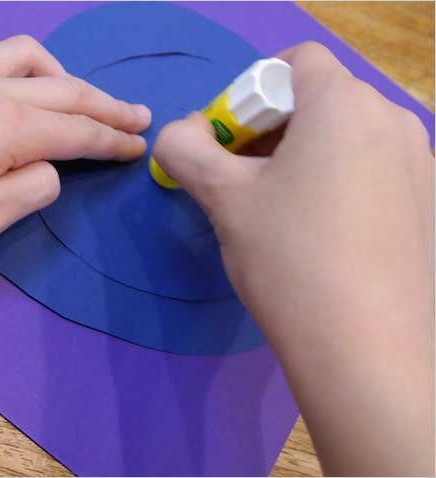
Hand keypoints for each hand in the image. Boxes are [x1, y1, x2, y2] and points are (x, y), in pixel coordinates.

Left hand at [0, 31, 149, 266]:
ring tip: (73, 92)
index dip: (114, 140)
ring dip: (59, 71)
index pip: (78, 131)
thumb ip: (27, 192)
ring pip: (22, 54)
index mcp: (7, 127)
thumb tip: (52, 169)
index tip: (141, 148)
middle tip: (138, 116)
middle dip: (106, 103)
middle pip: (63, 87)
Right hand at [154, 42, 432, 474]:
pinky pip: (373, 170)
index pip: (293, 62)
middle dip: (271, 130)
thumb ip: (186, 149)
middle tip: (241, 182)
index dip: (248, 94)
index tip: (228, 146)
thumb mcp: (223, 198)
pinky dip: (338, 184)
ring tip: (276, 214)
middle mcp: (392, 119)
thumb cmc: (288, 256)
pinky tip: (319, 237)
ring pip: (346, 137)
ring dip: (302, 158)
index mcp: (344, 103)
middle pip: (319, 99)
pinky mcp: (428, 204)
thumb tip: (180, 132)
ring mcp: (420, 163)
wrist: (366, 346)